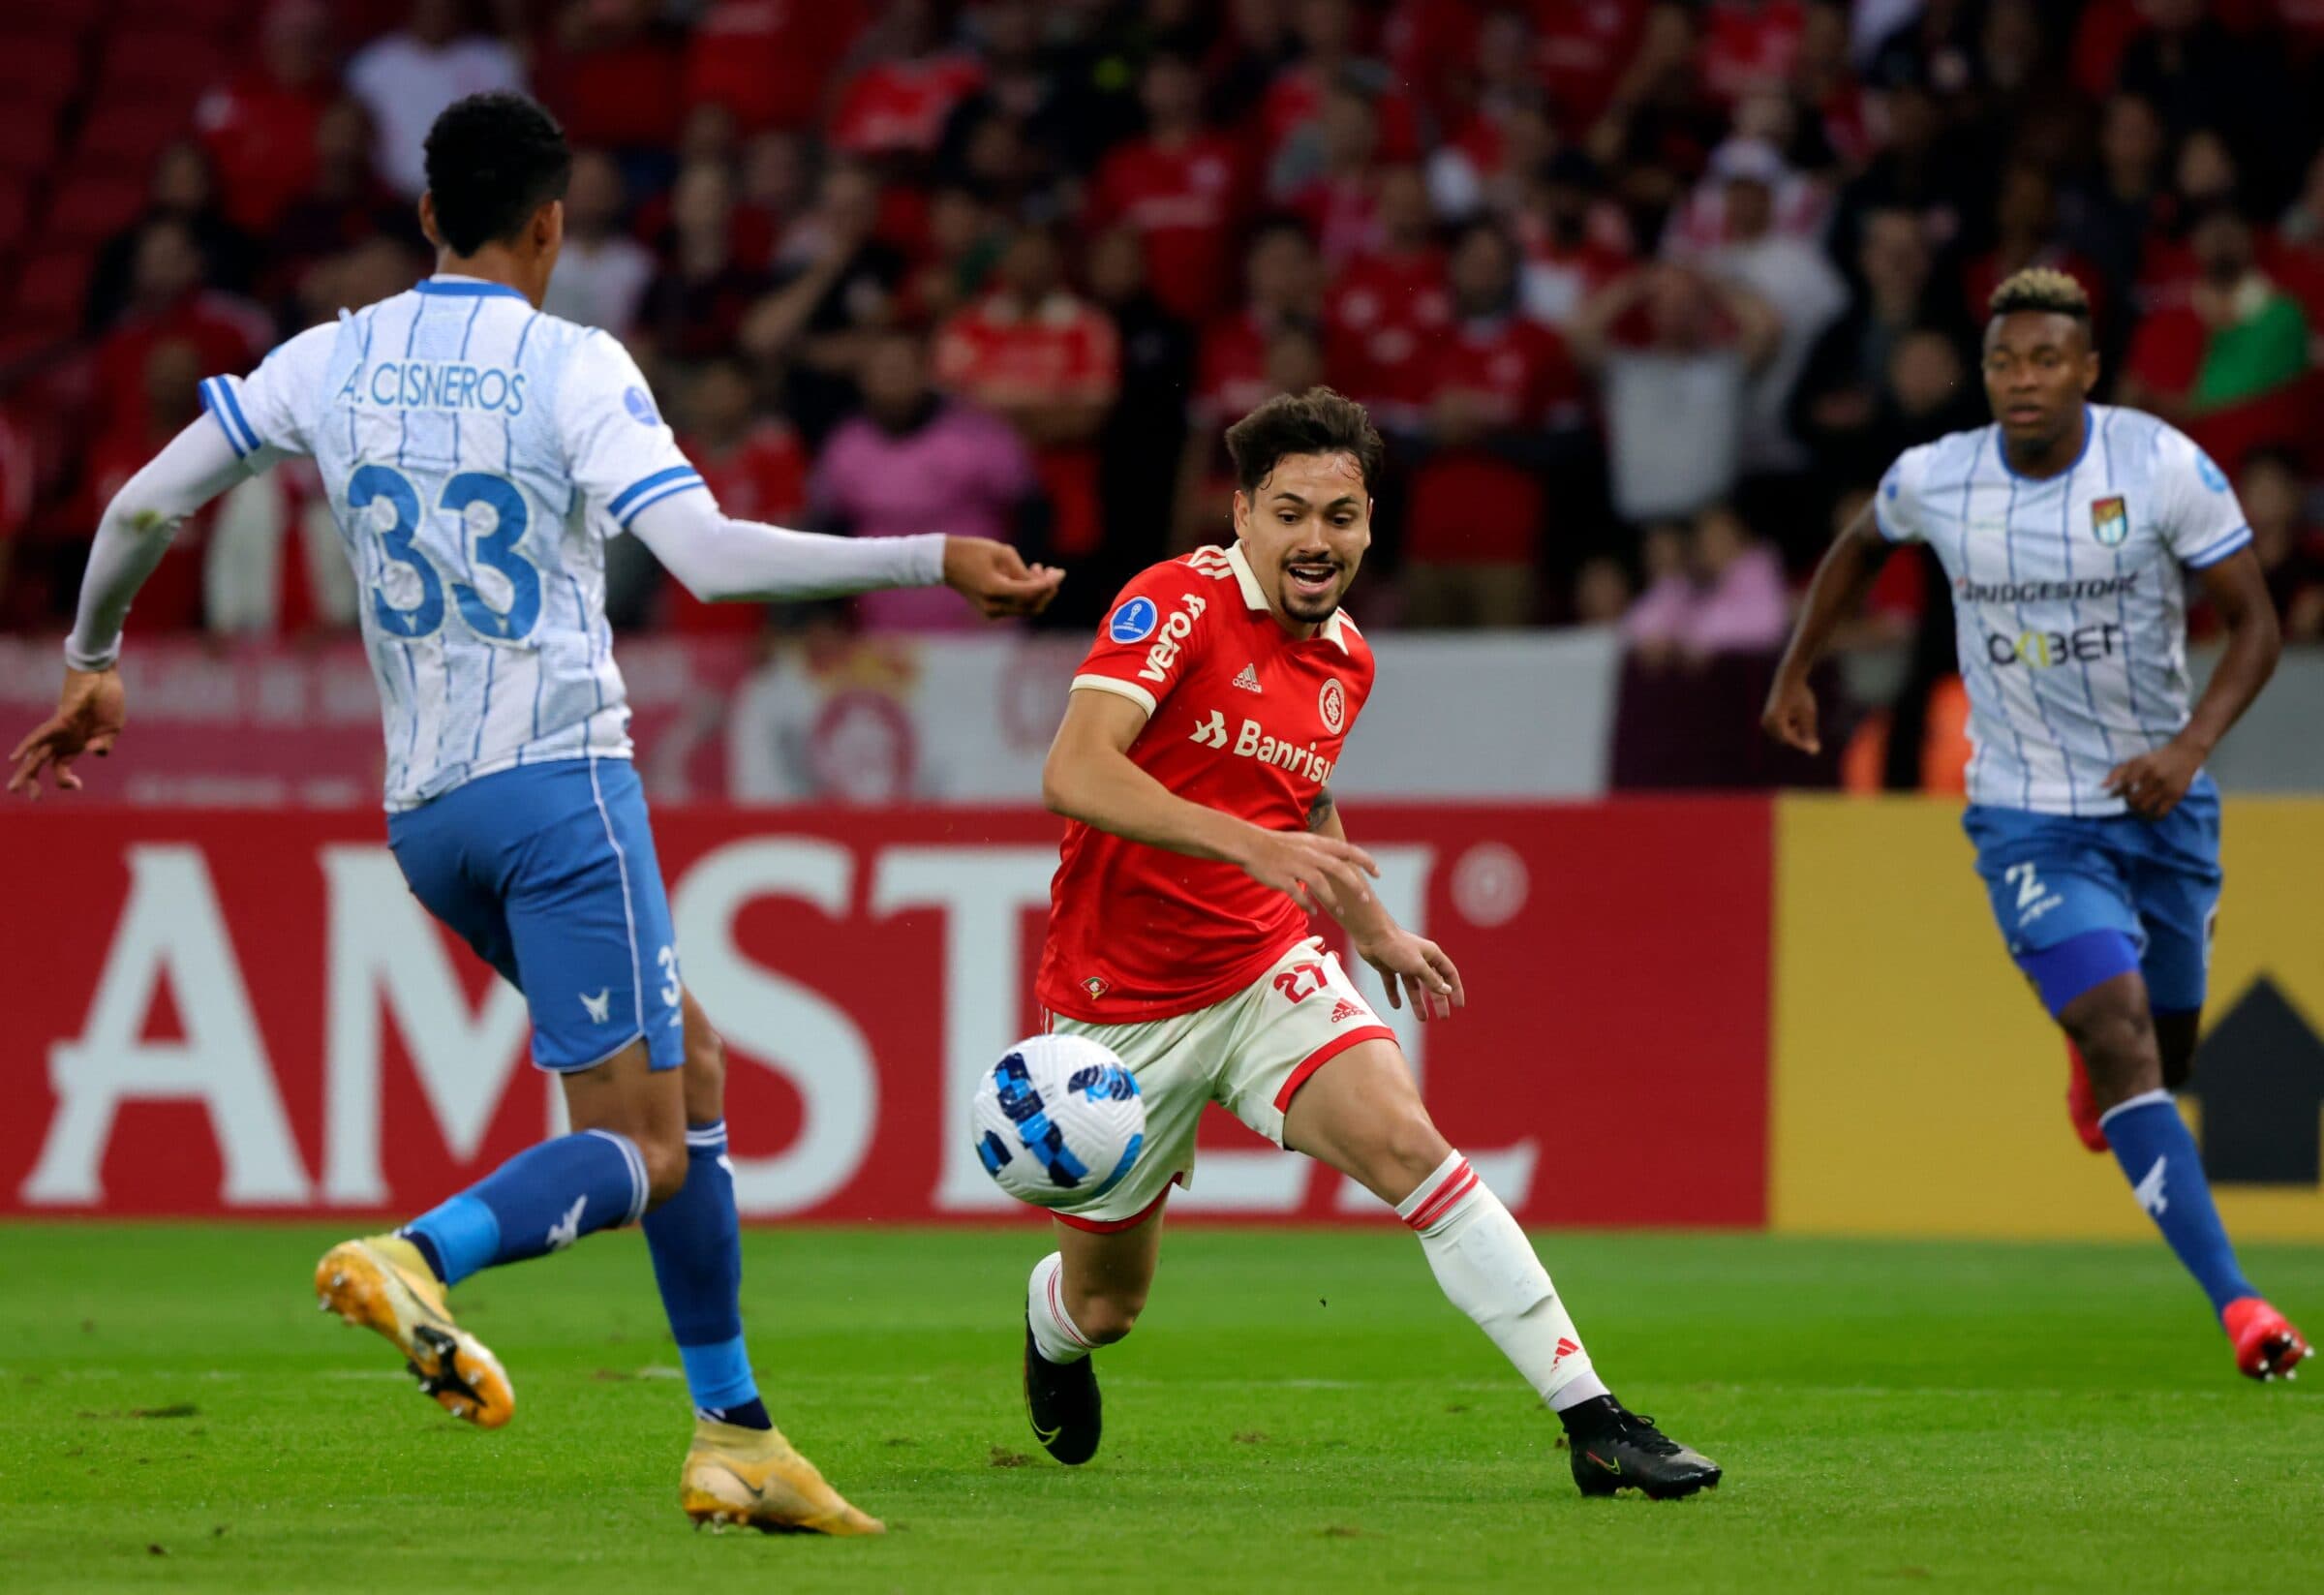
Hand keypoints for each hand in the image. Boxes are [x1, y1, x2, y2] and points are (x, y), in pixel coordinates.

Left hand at [9, 666, 126, 799]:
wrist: (103, 678)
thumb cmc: (107, 701)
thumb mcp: (112, 730)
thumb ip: (104, 745)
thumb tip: (95, 753)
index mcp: (74, 745)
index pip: (60, 769)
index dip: (66, 781)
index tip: (78, 786)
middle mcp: (62, 740)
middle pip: (40, 764)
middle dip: (32, 782)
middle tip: (28, 797)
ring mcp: (59, 731)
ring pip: (37, 755)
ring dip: (26, 772)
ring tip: (14, 788)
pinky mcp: (60, 720)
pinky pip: (41, 735)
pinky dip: (28, 746)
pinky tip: (15, 758)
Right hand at [942, 537, 1063, 617]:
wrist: (946, 563)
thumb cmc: (973, 551)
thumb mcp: (1002, 553)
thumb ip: (1023, 570)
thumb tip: (1042, 584)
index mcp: (995, 589)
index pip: (1031, 592)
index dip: (1050, 583)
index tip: (1061, 572)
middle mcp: (994, 606)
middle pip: (1033, 606)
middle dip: (1047, 590)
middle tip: (1052, 571)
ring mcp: (992, 612)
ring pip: (1027, 608)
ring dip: (1038, 592)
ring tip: (1036, 567)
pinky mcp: (991, 611)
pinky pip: (1017, 607)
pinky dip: (1027, 595)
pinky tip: (1026, 577)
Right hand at [1235, 827, 1380, 917]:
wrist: (1250, 844)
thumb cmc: (1276, 845)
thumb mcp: (1303, 842)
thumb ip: (1321, 851)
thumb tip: (1338, 861)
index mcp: (1316, 844)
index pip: (1348, 851)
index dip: (1365, 861)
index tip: (1378, 873)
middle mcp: (1309, 854)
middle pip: (1339, 869)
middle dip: (1355, 885)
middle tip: (1366, 899)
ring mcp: (1296, 866)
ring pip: (1320, 884)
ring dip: (1332, 900)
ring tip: (1340, 911)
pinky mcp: (1282, 878)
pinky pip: (1298, 895)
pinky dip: (1307, 905)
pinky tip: (1312, 912)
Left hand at [1355, 926, 1465, 1020]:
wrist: (1371, 935)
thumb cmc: (1397, 947)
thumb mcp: (1417, 966)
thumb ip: (1432, 980)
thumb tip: (1447, 990)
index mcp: (1431, 955)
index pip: (1449, 974)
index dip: (1455, 989)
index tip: (1459, 1006)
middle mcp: (1419, 959)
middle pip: (1432, 983)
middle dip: (1438, 1001)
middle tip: (1443, 1017)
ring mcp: (1403, 963)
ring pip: (1413, 986)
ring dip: (1417, 1002)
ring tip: (1422, 1019)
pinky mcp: (1388, 966)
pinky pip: (1393, 984)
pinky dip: (1395, 994)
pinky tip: (1397, 1006)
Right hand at [1760, 671, 1820, 753]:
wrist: (1789, 677)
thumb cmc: (1801, 694)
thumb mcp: (1808, 714)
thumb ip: (1810, 733)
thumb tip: (1814, 752)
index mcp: (1775, 720)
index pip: (1790, 739)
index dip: (1804, 744)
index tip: (1816, 747)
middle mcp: (1766, 722)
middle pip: (1786, 739)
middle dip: (1798, 737)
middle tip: (1810, 730)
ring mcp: (1765, 721)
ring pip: (1783, 736)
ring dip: (1794, 731)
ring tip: (1800, 715)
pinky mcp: (1768, 719)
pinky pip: (1781, 730)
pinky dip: (1790, 726)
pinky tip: (1794, 712)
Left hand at [2105, 738, 2204, 818]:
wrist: (2184, 754)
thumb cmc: (2155, 759)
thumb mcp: (2136, 760)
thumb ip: (2117, 772)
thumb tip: (2102, 787)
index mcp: (2142, 766)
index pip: (2124, 786)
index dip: (2118, 793)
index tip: (2118, 795)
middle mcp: (2154, 777)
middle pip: (2133, 800)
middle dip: (2128, 803)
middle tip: (2130, 801)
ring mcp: (2166, 787)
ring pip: (2145, 808)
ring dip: (2138, 811)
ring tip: (2138, 807)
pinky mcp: (2176, 796)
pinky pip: (2160, 813)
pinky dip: (2152, 816)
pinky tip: (2150, 813)